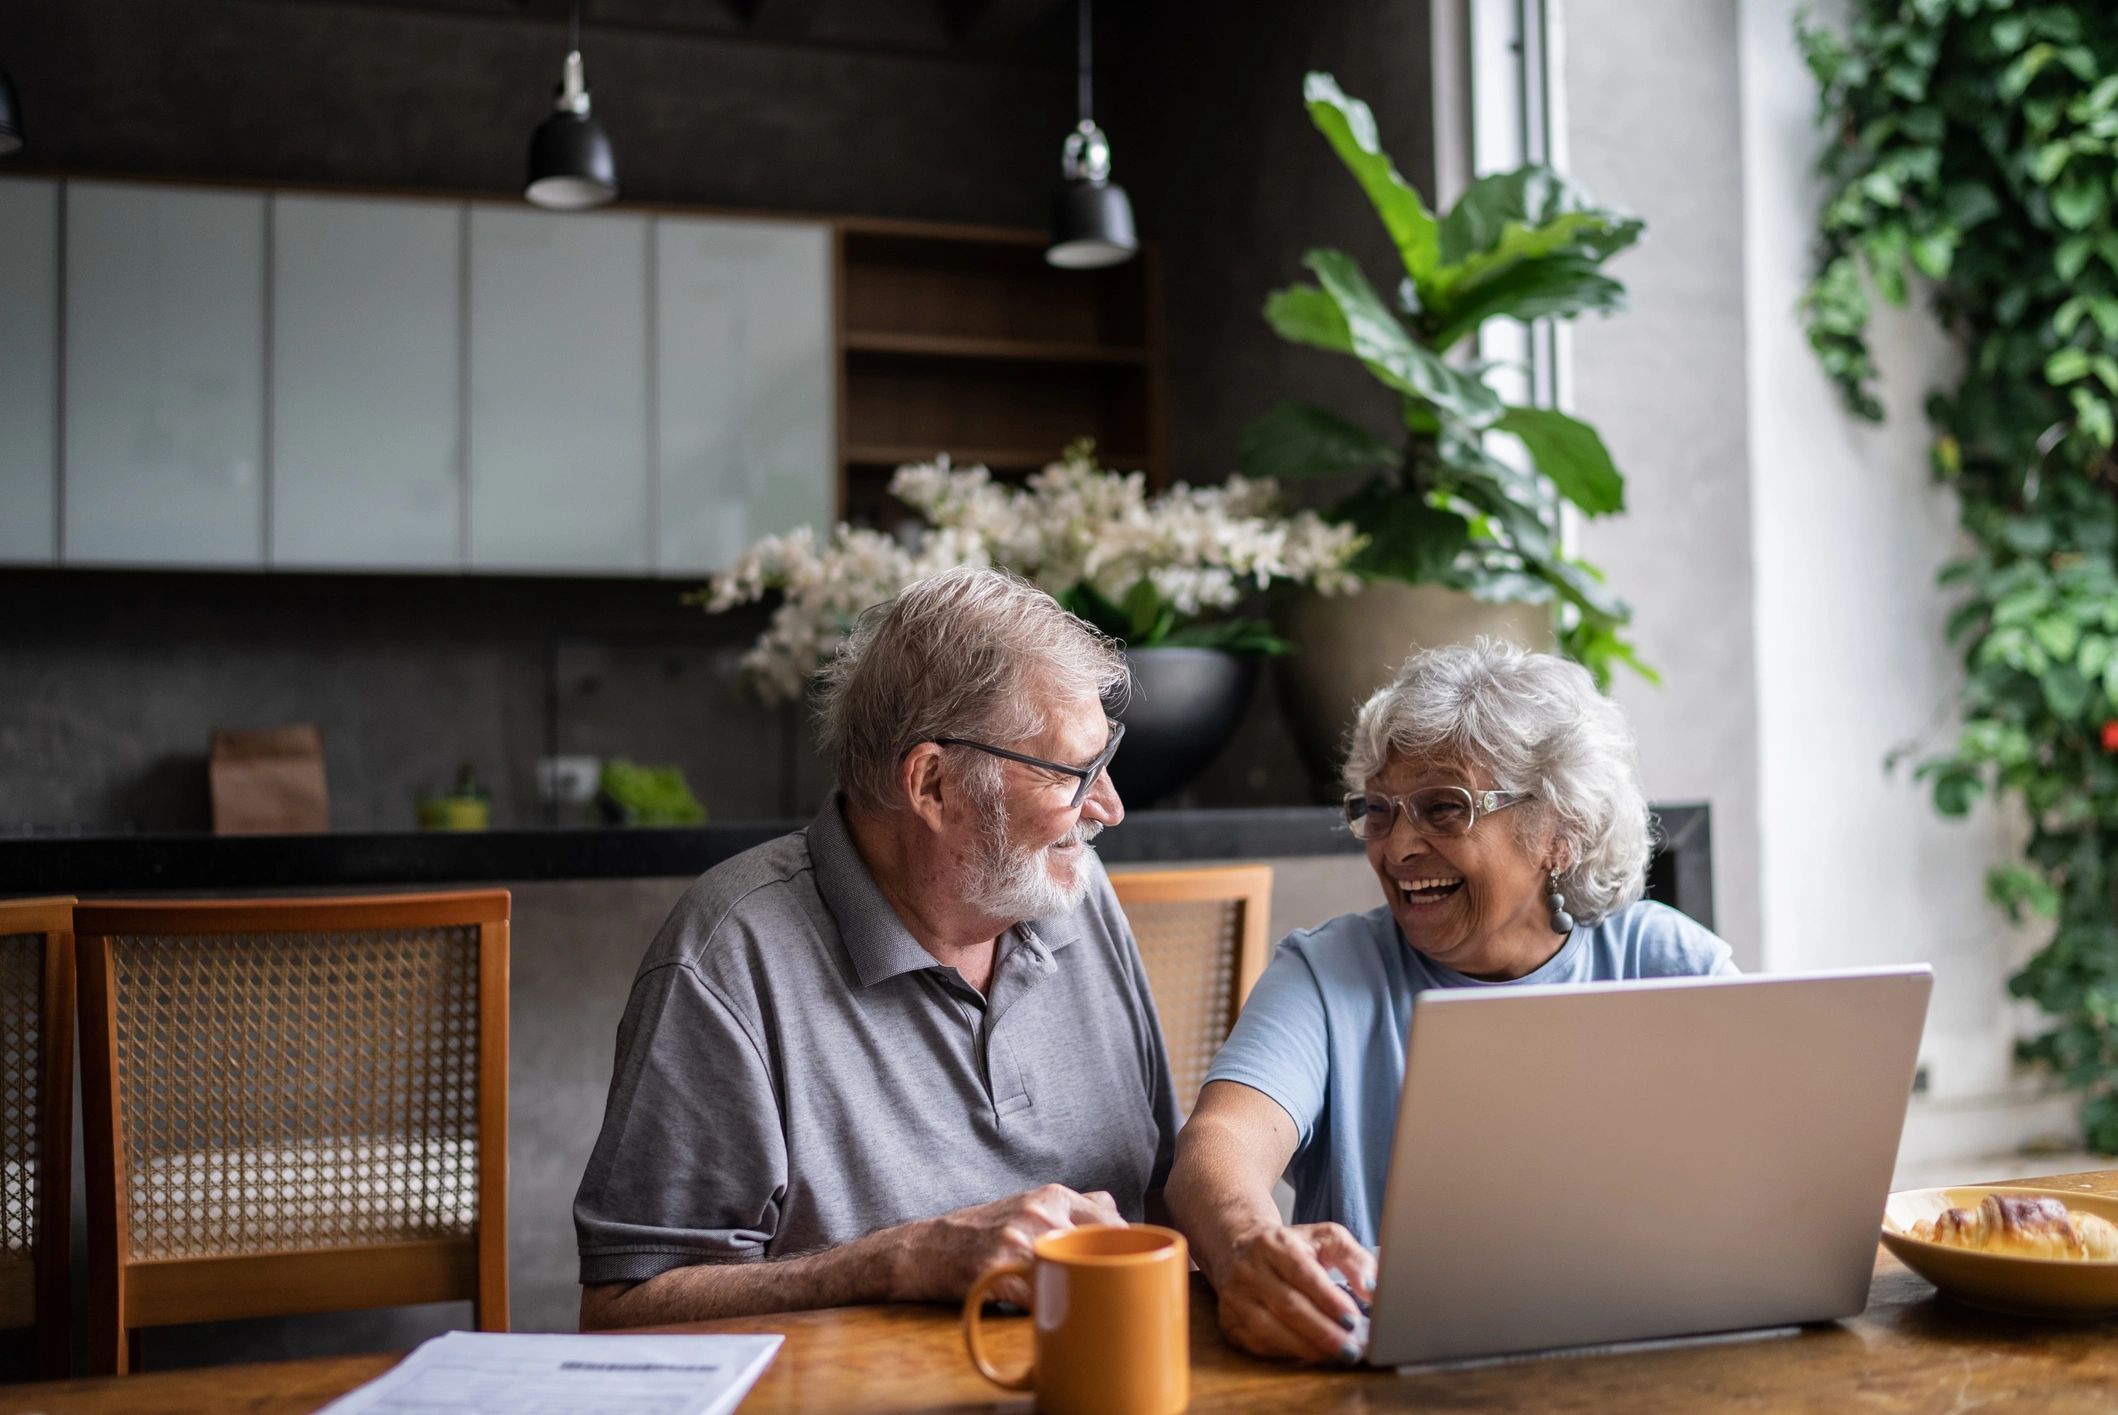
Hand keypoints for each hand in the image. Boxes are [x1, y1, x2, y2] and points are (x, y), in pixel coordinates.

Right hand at [898, 1183, 1124, 1305]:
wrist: (928, 1247)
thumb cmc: (984, 1230)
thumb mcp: (1029, 1204)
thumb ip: (1073, 1206)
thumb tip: (1119, 1213)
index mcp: (1053, 1195)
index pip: (1113, 1220)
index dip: (1126, 1247)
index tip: (1130, 1266)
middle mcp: (1040, 1212)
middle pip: (1100, 1246)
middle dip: (1110, 1271)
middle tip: (1112, 1291)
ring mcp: (1020, 1240)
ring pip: (1074, 1272)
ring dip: (1082, 1292)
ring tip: (1083, 1304)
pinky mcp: (1000, 1270)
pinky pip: (1041, 1297)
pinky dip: (1050, 1310)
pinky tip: (1050, 1314)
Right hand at [1213, 1222, 1374, 1362]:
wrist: (1239, 1248)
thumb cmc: (1291, 1246)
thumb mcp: (1324, 1238)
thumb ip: (1354, 1258)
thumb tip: (1371, 1289)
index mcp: (1273, 1244)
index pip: (1302, 1273)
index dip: (1328, 1299)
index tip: (1353, 1320)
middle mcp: (1249, 1270)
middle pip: (1288, 1306)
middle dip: (1323, 1332)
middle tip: (1352, 1348)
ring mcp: (1236, 1298)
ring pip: (1271, 1329)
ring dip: (1308, 1348)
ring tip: (1337, 1356)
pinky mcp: (1229, 1322)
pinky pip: (1260, 1344)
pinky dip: (1289, 1354)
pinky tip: (1312, 1355)